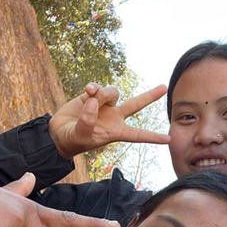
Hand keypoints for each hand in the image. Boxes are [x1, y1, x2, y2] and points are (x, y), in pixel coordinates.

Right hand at [49, 83, 169, 157]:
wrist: (58, 132)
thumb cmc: (71, 140)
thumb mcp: (79, 135)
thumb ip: (87, 121)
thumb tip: (95, 101)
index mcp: (115, 131)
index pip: (137, 134)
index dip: (152, 137)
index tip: (168, 139)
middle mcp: (113, 117)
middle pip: (136, 104)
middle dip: (149, 96)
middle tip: (164, 87)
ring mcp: (103, 105)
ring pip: (112, 92)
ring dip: (103, 93)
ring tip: (90, 98)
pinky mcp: (92, 96)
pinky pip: (97, 87)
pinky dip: (94, 87)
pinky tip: (87, 90)